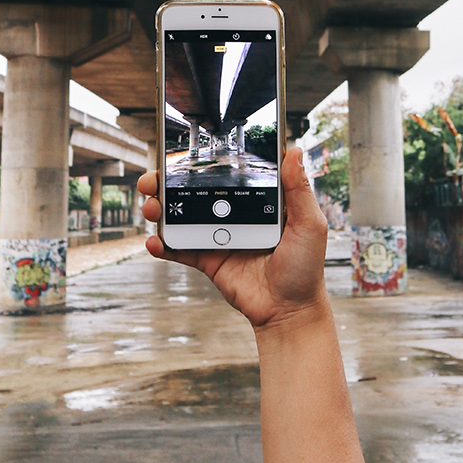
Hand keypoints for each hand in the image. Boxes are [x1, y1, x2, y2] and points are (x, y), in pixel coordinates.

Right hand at [138, 147, 328, 329]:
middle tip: (154, 180)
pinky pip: (180, 249)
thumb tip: (294, 151)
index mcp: (255, 201)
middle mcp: (233, 215)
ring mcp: (218, 237)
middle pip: (195, 191)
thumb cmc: (305, 268)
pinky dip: (163, 245)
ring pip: (182, 216)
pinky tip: (155, 242)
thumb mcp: (309, 224)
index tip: (185, 151)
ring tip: (152, 208)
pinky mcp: (208, 260)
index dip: (204, 161)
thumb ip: (298, 190)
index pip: (226, 173)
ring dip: (161, 209)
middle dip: (169, 182)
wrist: (289, 310)